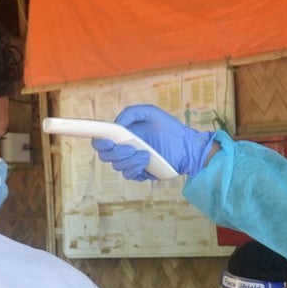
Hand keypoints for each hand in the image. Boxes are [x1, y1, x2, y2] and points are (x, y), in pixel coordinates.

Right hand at [92, 104, 214, 179]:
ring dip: (129, 159)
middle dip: (115, 152)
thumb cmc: (169, 129)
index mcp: (122, 135)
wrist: (187, 147)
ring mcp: (131, 162)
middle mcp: (124, 149)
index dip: (99, 142)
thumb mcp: (151, 113)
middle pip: (105, 155)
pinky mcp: (140, 173)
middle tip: (129, 147)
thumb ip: (131, 113)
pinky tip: (146, 160)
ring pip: (117, 166)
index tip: (106, 140)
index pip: (101, 141)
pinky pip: (129, 174)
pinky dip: (135, 167)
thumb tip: (117, 125)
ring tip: (144, 153)